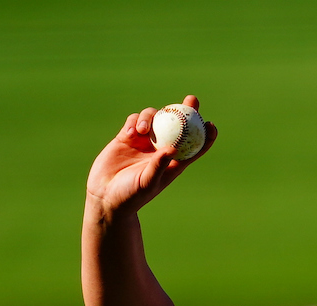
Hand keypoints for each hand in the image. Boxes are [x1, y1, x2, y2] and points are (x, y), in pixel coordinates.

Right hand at [86, 95, 218, 221]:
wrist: (106, 195)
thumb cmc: (131, 195)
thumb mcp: (147, 182)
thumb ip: (159, 165)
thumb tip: (173, 149)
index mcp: (173, 162)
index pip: (195, 146)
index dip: (205, 134)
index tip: (211, 124)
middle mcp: (160, 148)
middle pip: (178, 125)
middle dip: (186, 110)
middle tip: (191, 99)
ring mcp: (144, 141)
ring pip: (154, 117)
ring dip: (151, 117)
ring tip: (143, 130)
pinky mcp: (127, 137)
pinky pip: (135, 120)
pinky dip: (134, 122)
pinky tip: (130, 133)